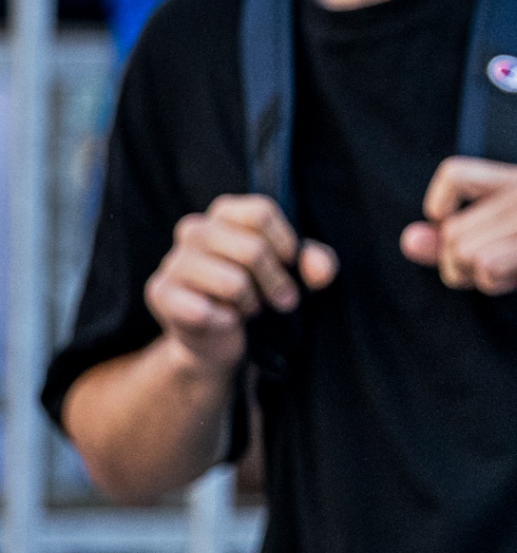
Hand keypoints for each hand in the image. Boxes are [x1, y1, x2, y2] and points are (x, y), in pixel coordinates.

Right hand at [144, 195, 338, 372]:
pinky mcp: (159, 292)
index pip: (261, 212)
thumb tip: (322, 269)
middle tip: (281, 300)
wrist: (220, 340)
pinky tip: (223, 320)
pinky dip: (225, 321)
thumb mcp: (296, 275)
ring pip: (233, 282)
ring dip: (250, 304)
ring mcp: (173, 261)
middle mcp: (195, 229)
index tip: (290, 264)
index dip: (286, 243)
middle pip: (252, 249)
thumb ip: (315, 263)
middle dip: (276, 282)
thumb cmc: (260, 294)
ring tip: (248, 308)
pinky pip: (204, 310)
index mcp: (225, 213)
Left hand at [400, 158, 516, 297]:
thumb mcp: (484, 247)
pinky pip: (485, 267)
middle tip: (493, 267)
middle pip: (452, 230)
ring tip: (508, 272)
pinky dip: (492, 283)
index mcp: (515, 181)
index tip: (449, 226)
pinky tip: (516, 279)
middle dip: (458, 263)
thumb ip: (445, 241)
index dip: (439, 206)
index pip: (453, 173)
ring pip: (463, 251)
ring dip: (475, 276)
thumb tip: (411, 240)